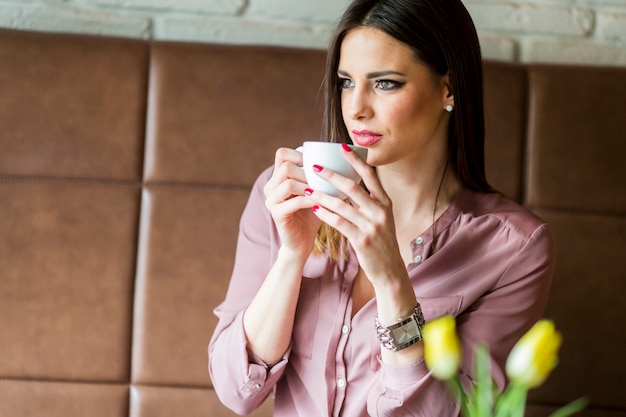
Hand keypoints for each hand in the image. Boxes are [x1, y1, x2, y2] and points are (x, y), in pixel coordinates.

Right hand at [264, 147, 321, 259]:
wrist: (302, 243)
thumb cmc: (313, 214)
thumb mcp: (317, 190)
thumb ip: (320, 174)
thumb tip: (342, 155)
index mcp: (278, 178)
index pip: (281, 154)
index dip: (299, 154)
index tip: (317, 163)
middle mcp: (271, 187)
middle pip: (285, 166)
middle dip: (307, 172)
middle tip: (324, 179)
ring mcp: (271, 200)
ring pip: (288, 182)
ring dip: (309, 185)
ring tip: (324, 191)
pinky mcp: (276, 214)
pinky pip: (294, 201)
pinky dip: (311, 200)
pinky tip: (322, 203)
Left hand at [305, 145, 405, 285]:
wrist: (390, 270)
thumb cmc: (381, 241)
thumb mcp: (381, 218)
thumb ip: (369, 201)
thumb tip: (348, 184)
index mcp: (385, 202)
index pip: (370, 175)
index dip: (355, 160)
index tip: (342, 147)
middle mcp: (380, 211)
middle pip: (352, 186)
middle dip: (331, 175)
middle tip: (315, 167)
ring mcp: (371, 226)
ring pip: (342, 205)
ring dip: (322, 195)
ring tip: (307, 188)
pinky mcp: (362, 240)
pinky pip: (339, 223)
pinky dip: (325, 214)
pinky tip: (314, 208)